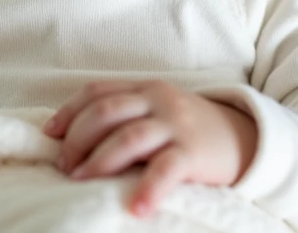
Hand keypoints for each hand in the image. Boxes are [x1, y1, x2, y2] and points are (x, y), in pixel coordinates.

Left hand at [42, 80, 257, 217]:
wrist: (247, 138)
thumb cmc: (191, 131)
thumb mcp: (159, 112)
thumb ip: (127, 117)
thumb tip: (75, 141)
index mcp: (145, 88)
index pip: (97, 91)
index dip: (69, 112)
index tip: (50, 134)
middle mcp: (158, 100)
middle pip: (106, 111)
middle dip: (78, 138)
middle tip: (66, 166)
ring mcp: (176, 124)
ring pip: (129, 137)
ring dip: (99, 160)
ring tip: (82, 181)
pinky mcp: (194, 152)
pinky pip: (166, 169)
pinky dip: (147, 189)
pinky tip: (134, 208)